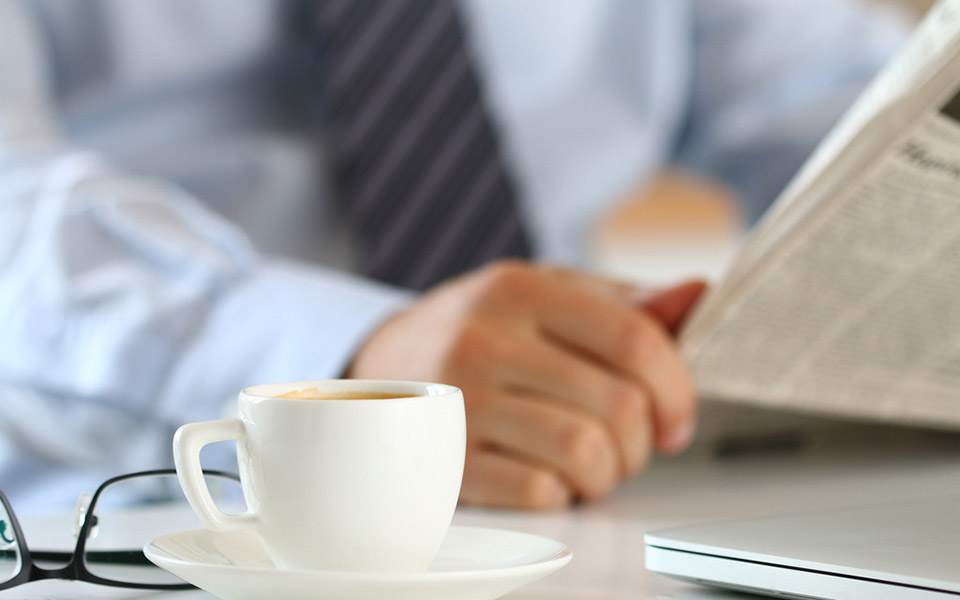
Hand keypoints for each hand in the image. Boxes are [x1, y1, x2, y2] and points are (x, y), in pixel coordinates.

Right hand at [347, 261, 704, 508]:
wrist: (381, 365)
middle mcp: (485, 339)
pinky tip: (545, 476)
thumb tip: (698, 295)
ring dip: (606, 474)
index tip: (677, 419)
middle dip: (643, 441)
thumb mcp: (544, 294)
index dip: (677, 388)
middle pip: (618, 405)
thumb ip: (623, 302)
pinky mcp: (442, 458)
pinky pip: (536, 493)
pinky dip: (559, 494)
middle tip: (628, 445)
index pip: (634, 339)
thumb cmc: (479, 329)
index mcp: (521, 289)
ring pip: (583, 452)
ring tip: (591, 464)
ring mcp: (459, 401)